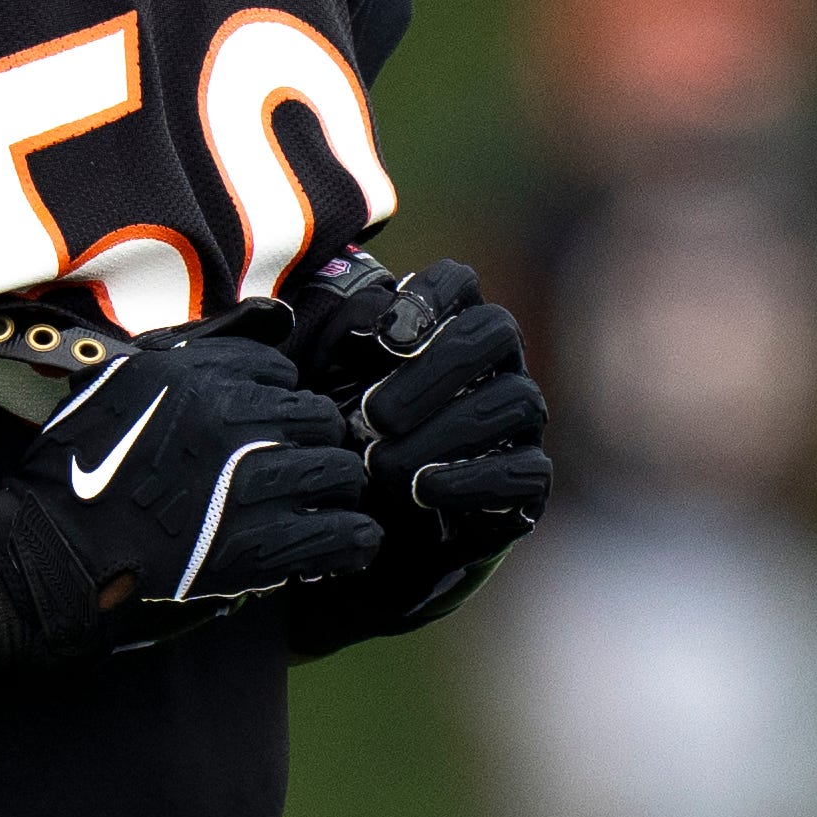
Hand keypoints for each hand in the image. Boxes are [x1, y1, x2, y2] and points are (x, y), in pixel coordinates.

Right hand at [0, 310, 382, 655]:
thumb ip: (192, 345)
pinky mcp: (260, 547)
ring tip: (319, 500)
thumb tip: (274, 315)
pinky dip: (351, 538)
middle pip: (318, 417)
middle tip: (299, 462)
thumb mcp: (120, 376)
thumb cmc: (81, 463)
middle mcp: (231, 421)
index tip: (267, 422)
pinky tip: (346, 543)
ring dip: (334, 485)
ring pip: (339, 471)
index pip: (280, 369)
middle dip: (314, 438)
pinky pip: (341, 533)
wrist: (57, 547)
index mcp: (197, 375)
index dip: (277, 396)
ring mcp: (250, 485)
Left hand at [279, 258, 549, 652]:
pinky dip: (472, 479)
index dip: (431, 297)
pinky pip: (526, 471)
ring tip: (384, 464)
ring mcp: (516, 425)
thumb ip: (314, 354)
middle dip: (436, 368)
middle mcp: (493, 367)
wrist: (365, 533)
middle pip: (498, 330)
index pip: (460, 284)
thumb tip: (290, 316)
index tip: (386, 337)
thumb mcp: (318, 396)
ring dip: (447, 430)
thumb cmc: (342, 447)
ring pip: (516, 400)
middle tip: (375, 414)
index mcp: (445, 329)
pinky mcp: (524, 484)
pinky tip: (422, 490)